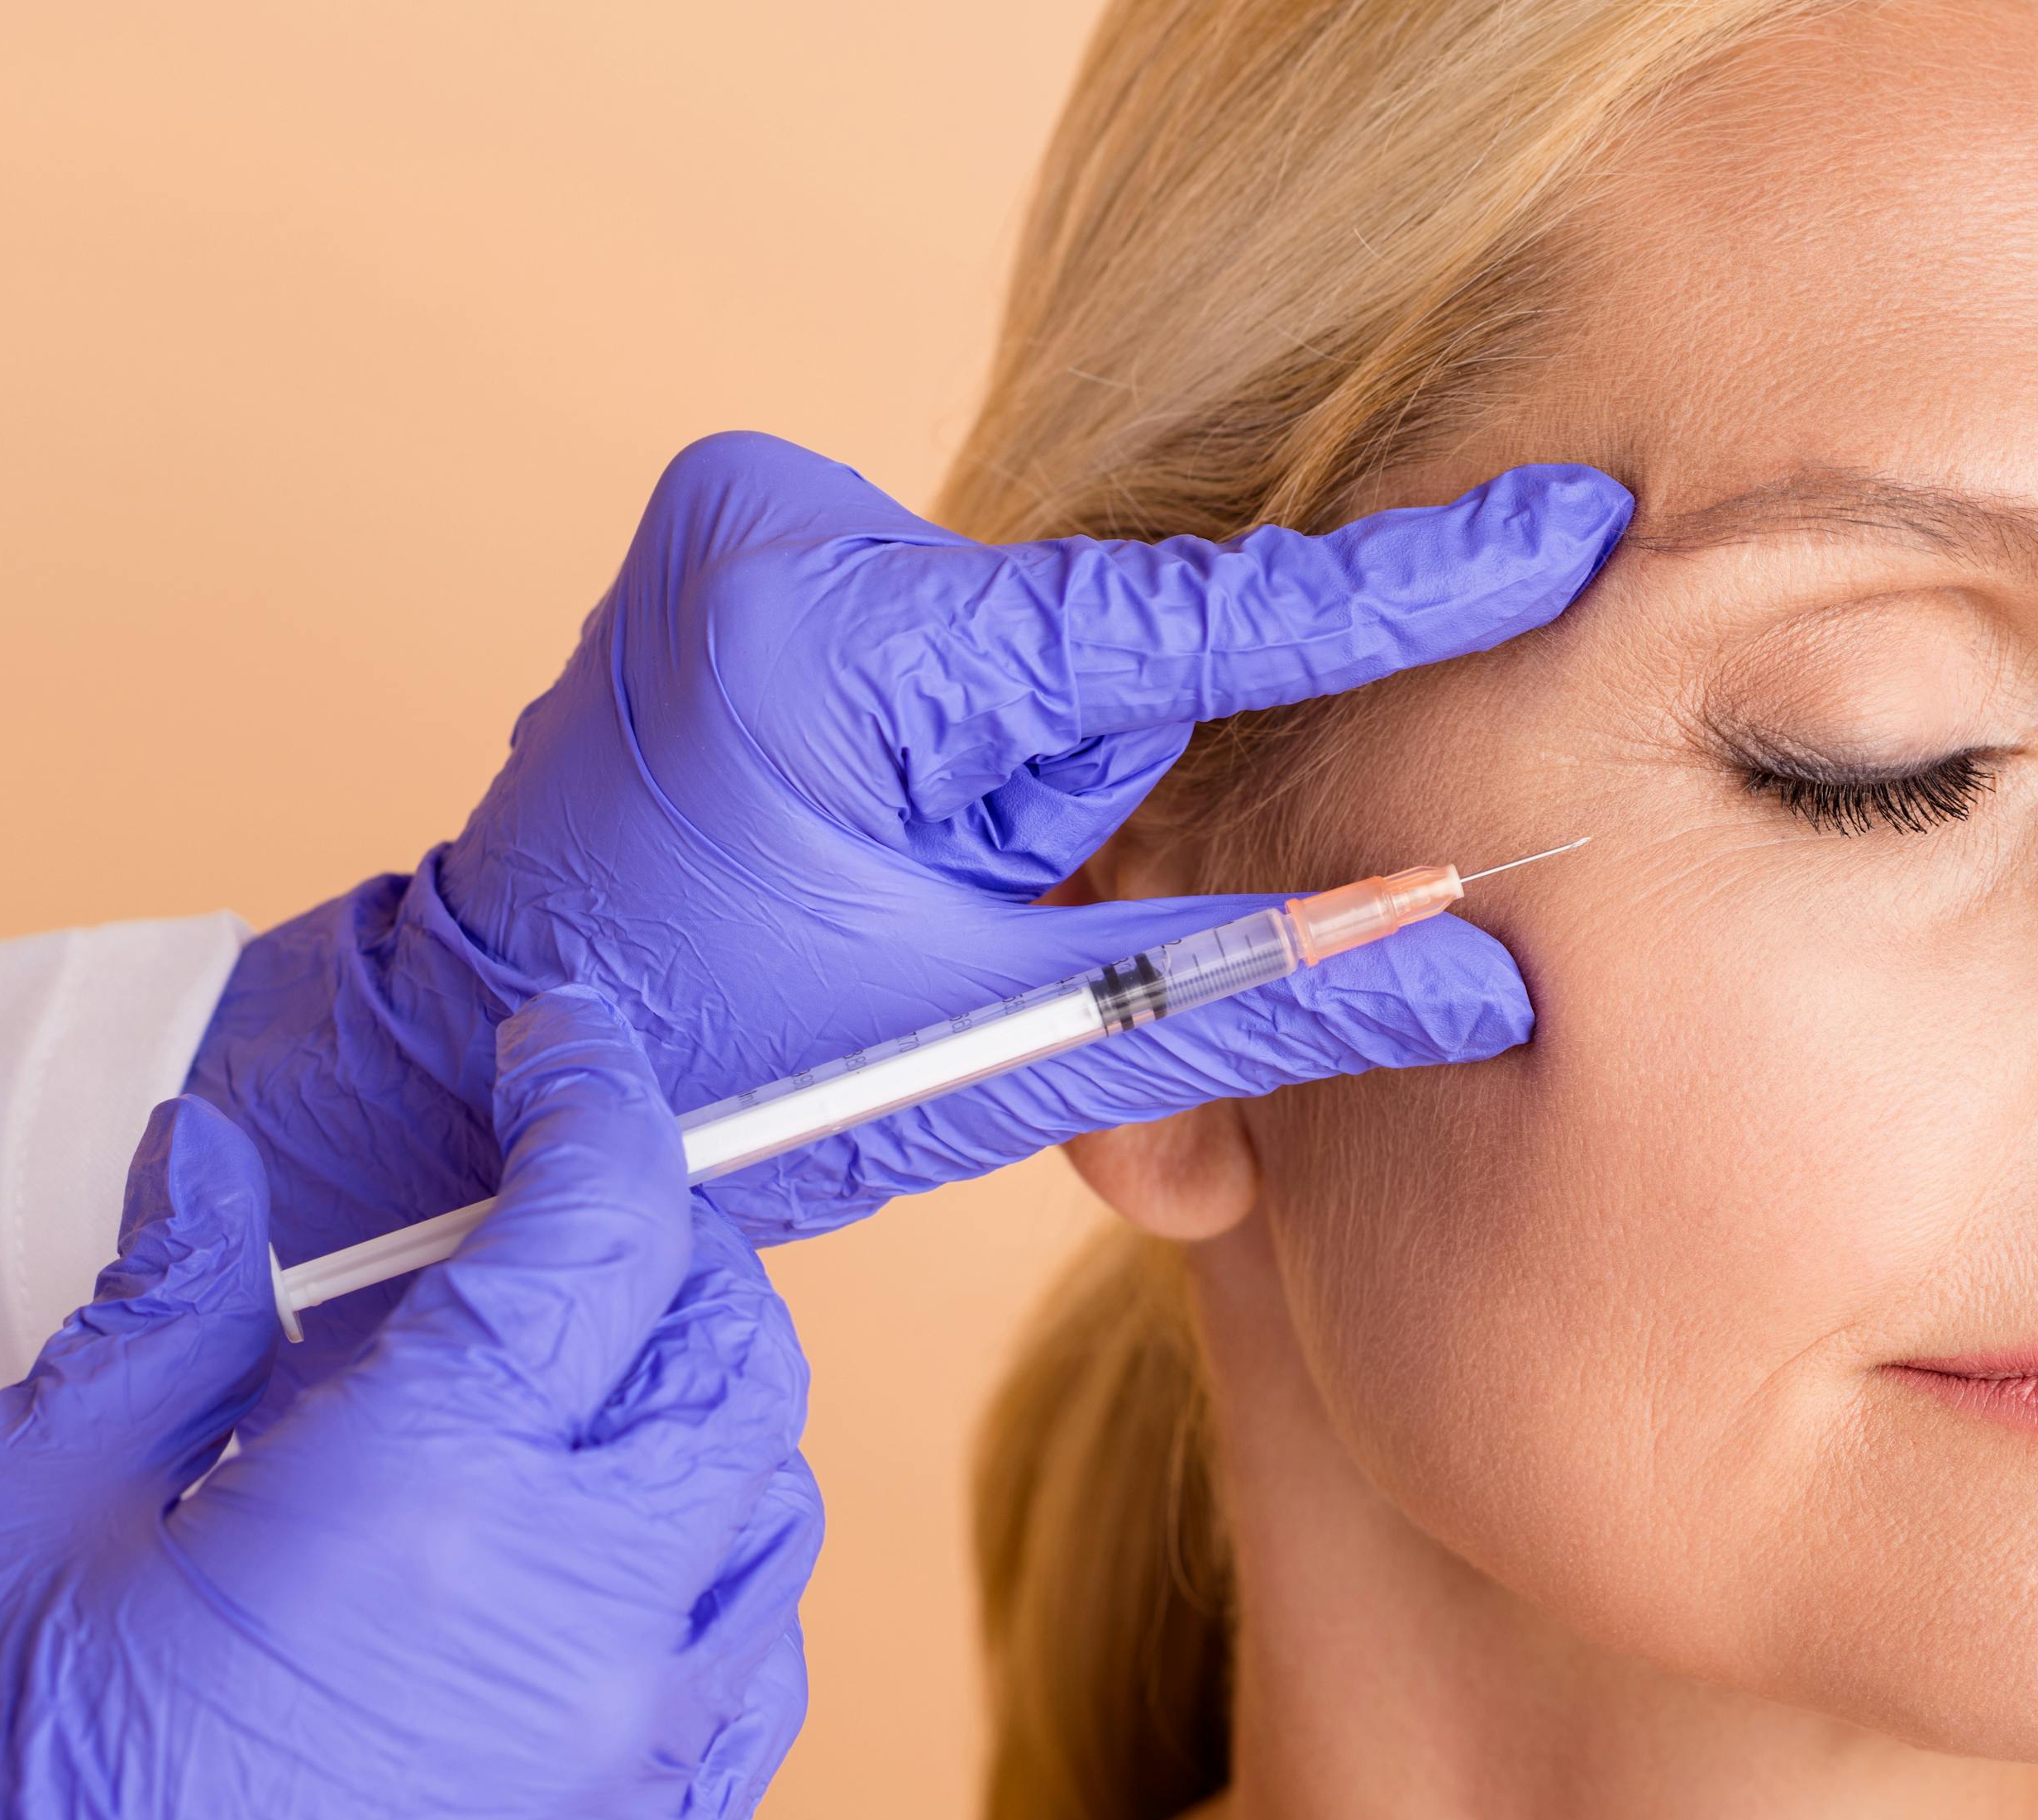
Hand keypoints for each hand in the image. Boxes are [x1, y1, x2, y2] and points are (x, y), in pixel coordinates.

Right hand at [0, 990, 817, 1819]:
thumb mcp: (29, 1525)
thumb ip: (165, 1314)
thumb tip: (212, 1174)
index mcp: (436, 1498)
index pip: (606, 1223)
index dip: (597, 1100)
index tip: (567, 1052)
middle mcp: (592, 1621)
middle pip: (732, 1352)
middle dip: (658, 1250)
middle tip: (541, 1229)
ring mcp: (643, 1761)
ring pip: (769, 1504)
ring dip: (689, 1413)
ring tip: (545, 1403)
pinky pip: (752, 1668)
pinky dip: (703, 1574)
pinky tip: (583, 1574)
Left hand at [191, 434, 1628, 1359]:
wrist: (472, 1058)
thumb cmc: (706, 1076)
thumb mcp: (989, 1050)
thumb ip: (1245, 997)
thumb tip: (1478, 975)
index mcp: (839, 640)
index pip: (1193, 621)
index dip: (1397, 599)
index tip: (1566, 525)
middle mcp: (790, 534)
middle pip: (1110, 666)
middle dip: (1132, 823)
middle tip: (1039, 948)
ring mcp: (758, 532)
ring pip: (1041, 674)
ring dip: (1050, 816)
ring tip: (932, 941)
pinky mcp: (753, 557)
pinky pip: (966, 662)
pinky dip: (989, 779)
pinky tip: (905, 879)